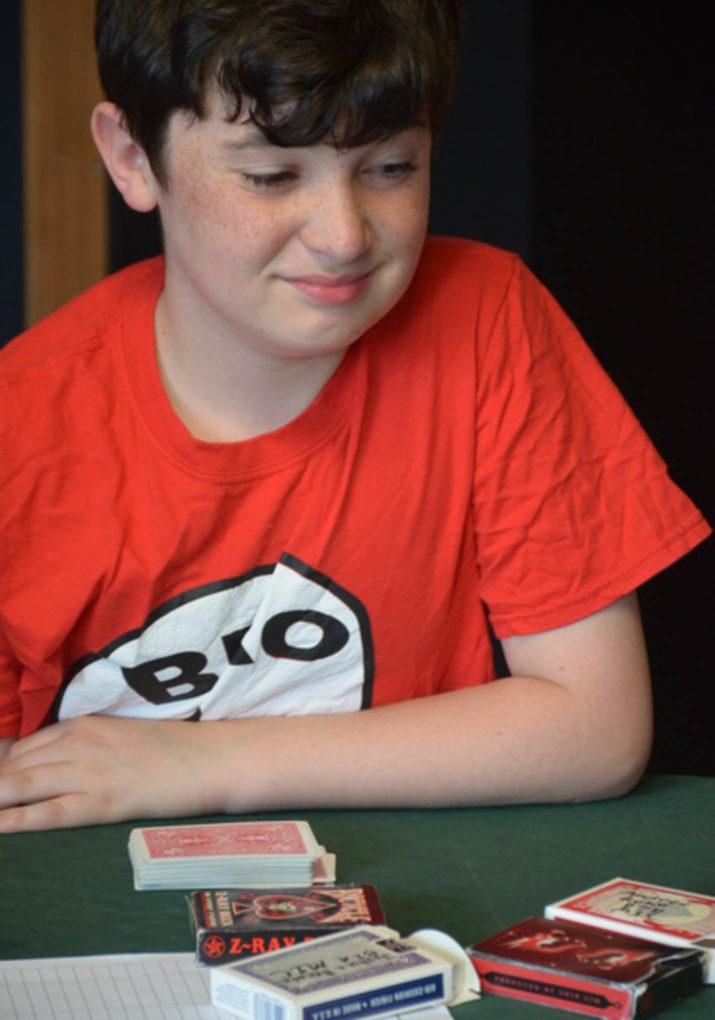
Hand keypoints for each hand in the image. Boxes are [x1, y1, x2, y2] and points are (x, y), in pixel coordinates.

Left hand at [0, 715, 233, 831]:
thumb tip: (49, 766)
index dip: (1, 773)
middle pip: (14, 767)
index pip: (22, 750)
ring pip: (22, 785)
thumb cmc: (170, 750)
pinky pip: (50, 812)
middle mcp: (78, 744)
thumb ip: (83, 747)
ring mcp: (89, 772)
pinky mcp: (103, 801)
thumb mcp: (118, 736)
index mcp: (82, 726)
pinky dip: (18, 820)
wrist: (210, 758)